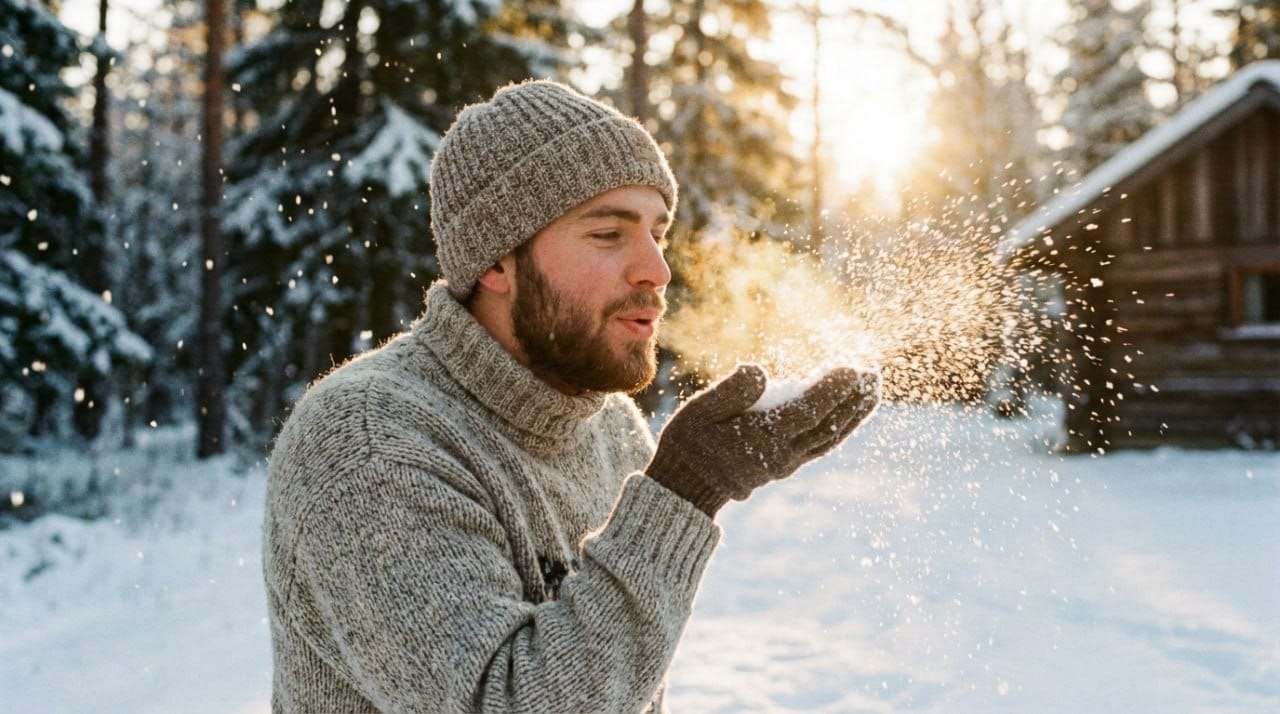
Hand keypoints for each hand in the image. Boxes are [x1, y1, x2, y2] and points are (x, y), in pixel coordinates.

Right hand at [646, 364, 879, 515]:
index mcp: (763, 439)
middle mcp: (782, 455)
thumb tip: (761, 371)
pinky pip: (821, 445)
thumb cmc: (689, 442)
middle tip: (874, 374)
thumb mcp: (700, 411)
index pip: (807, 412)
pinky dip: (840, 427)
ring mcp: (786, 463)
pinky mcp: (785, 465)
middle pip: (828, 426)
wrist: (684, 488)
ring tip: (871, 391)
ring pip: (830, 438)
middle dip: (854, 400)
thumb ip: (731, 391)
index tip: (852, 368)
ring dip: (854, 414)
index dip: (832, 390)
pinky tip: (849, 414)